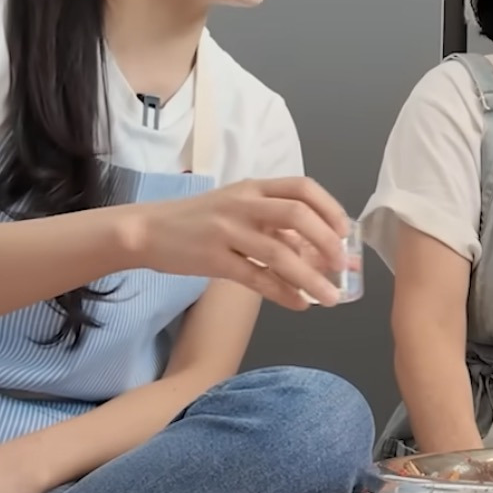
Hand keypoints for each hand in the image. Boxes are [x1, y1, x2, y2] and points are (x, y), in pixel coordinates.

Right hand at [130, 177, 352, 309]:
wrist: (147, 230)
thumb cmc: (199, 220)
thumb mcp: (237, 208)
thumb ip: (273, 222)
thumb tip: (318, 248)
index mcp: (253, 187)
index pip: (302, 188)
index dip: (330, 209)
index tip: (346, 233)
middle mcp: (243, 204)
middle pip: (297, 215)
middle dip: (327, 242)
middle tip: (342, 266)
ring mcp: (227, 230)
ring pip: (279, 253)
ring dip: (311, 277)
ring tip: (331, 297)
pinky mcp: (213, 258)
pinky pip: (256, 278)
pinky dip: (282, 293)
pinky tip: (299, 304)